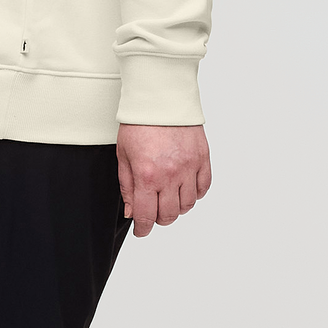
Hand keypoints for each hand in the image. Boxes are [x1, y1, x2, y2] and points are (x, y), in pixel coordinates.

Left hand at [116, 123, 210, 237]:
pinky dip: (195, 193)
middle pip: (169, 215)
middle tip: (153, 211)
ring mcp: (189, 167)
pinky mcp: (202, 158)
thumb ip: (127, 186)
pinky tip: (185, 187)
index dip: (143, 228)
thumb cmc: (139, 122)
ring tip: (169, 196)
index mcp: (147, 175)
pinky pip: (204, 188)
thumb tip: (132, 211)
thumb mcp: (123, 154)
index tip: (141, 230)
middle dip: (159, 218)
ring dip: (177, 206)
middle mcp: (170, 175)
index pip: (146, 216)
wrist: (160, 96)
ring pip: (188, 205)